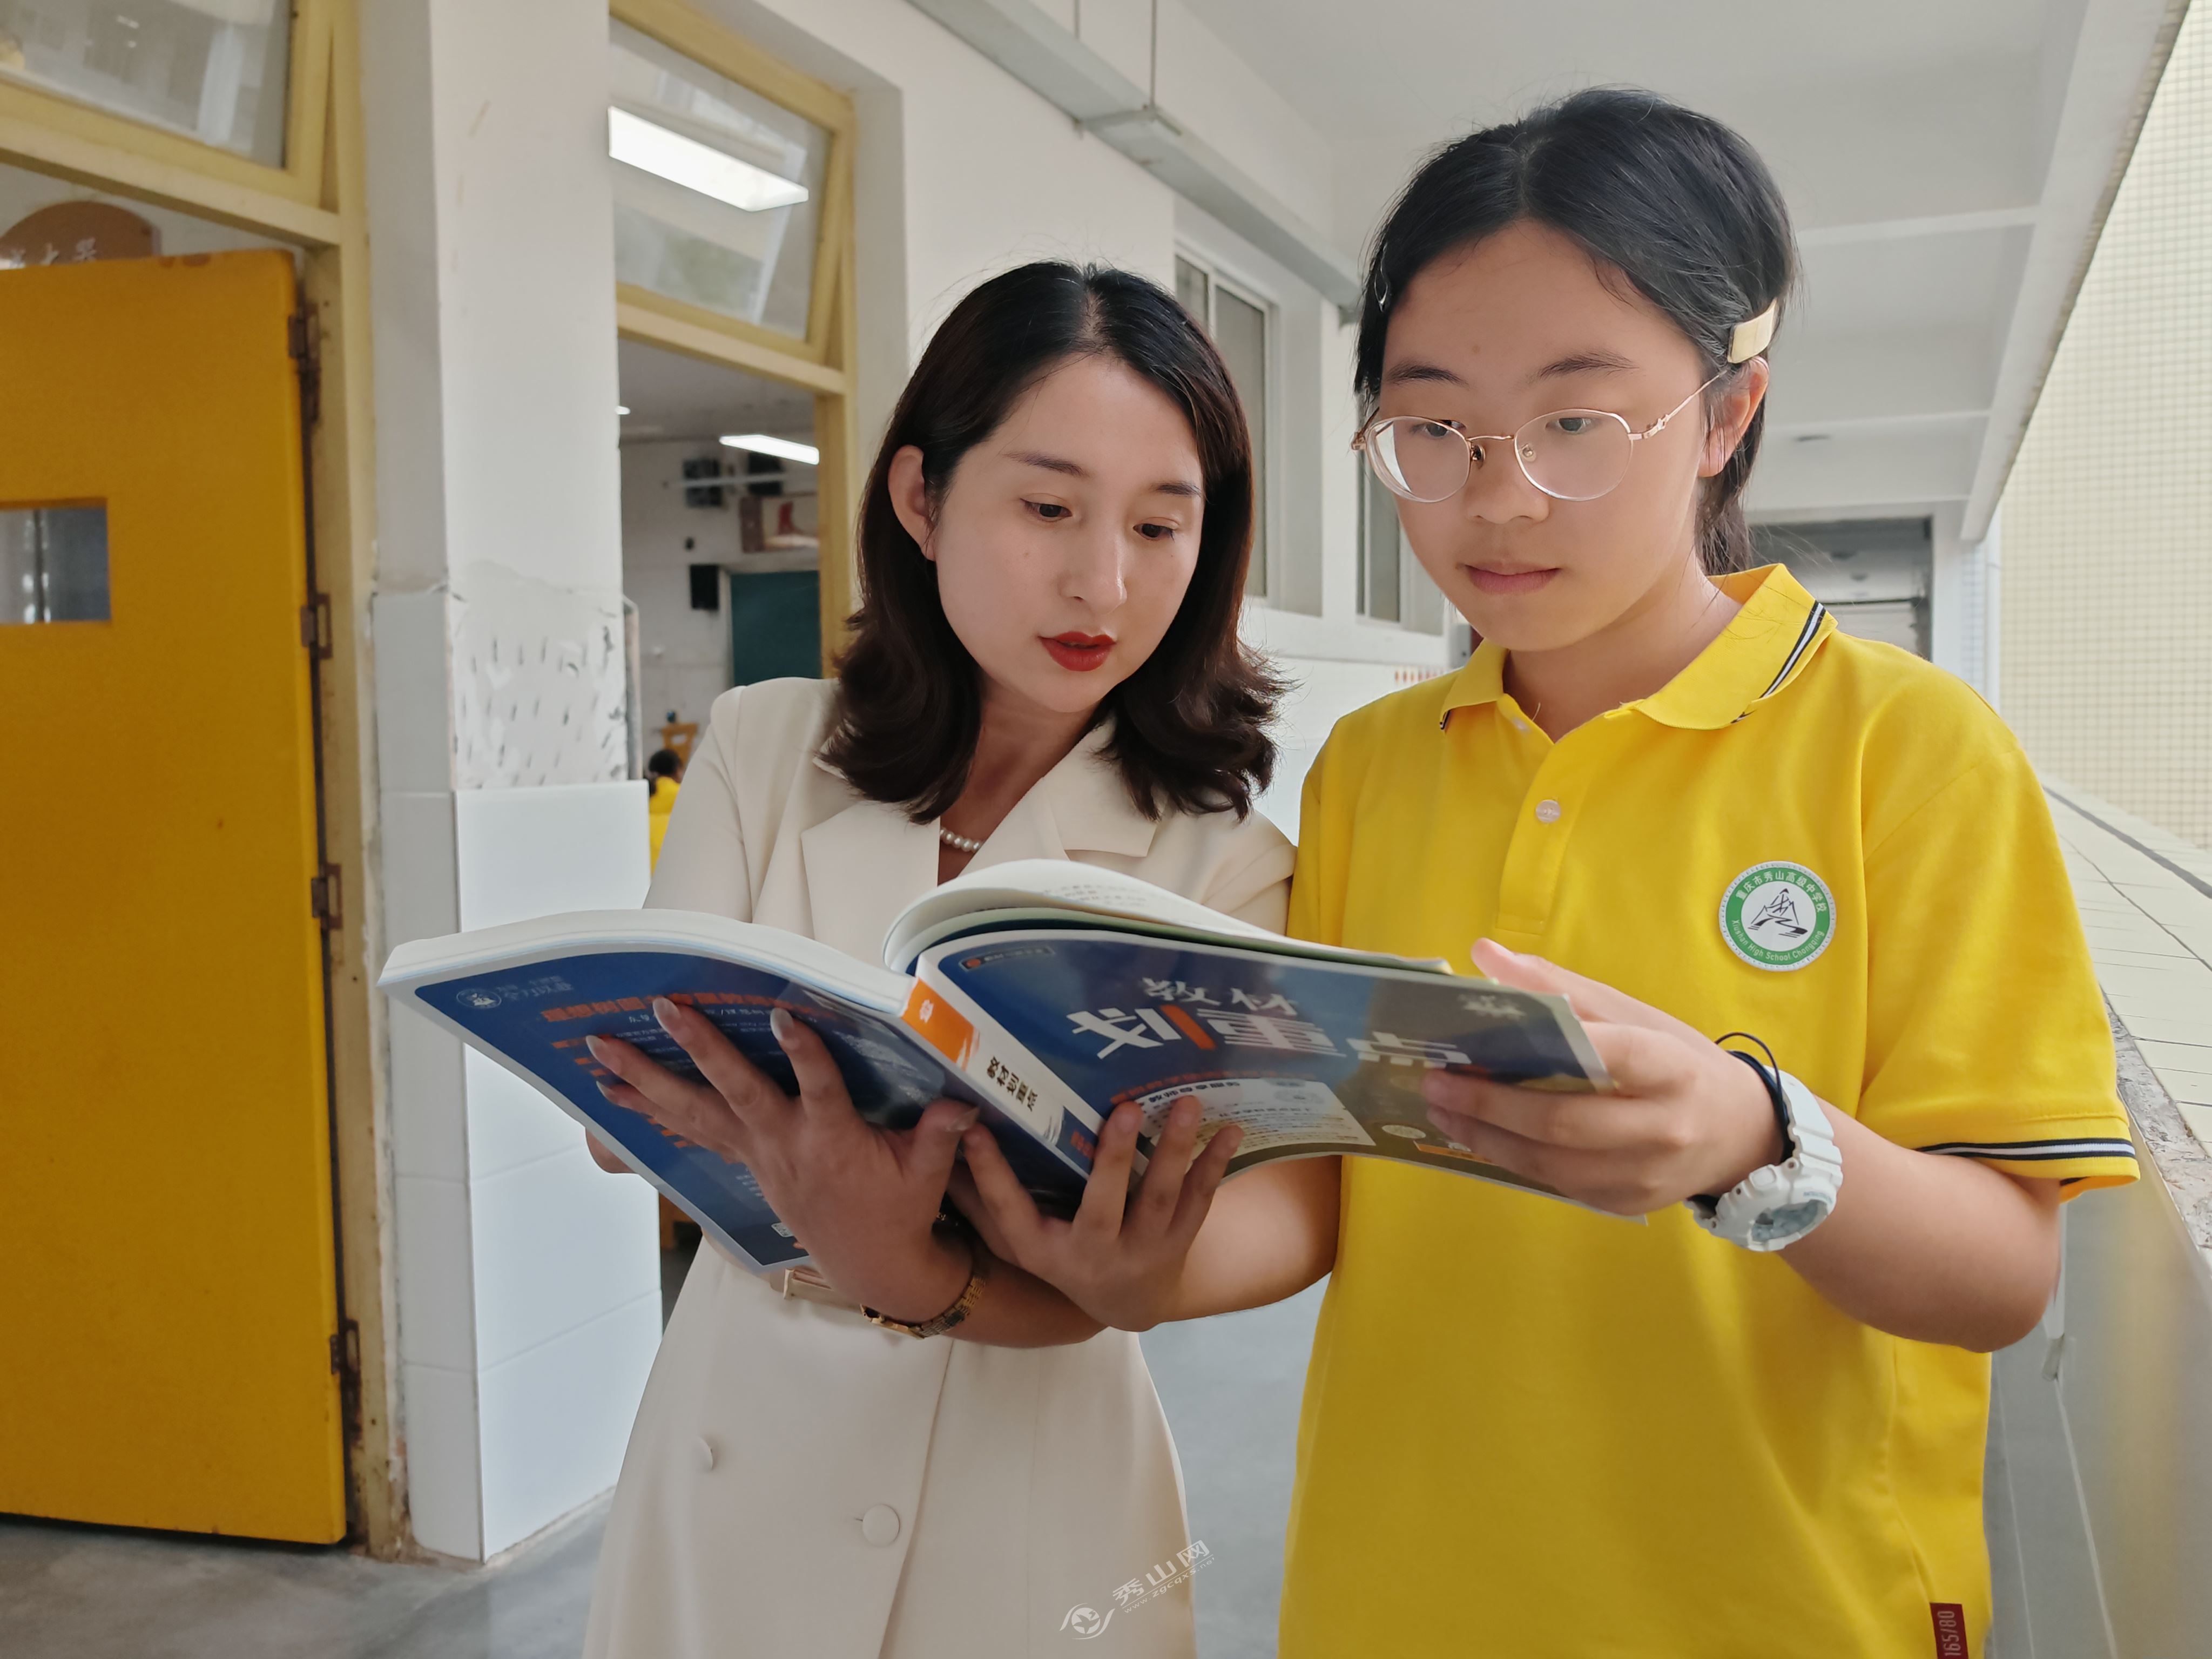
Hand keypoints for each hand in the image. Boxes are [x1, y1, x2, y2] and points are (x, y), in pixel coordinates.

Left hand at [586, 998, 977, 1321]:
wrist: (871, 1262)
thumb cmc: (900, 1208)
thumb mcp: (927, 1172)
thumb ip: (939, 1134)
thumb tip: (963, 1102)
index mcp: (833, 1141)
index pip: (819, 1090)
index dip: (804, 1053)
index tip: (783, 1012)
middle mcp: (784, 1144)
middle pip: (737, 1092)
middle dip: (701, 1050)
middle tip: (668, 1010)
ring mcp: (757, 1153)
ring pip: (695, 1111)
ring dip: (646, 1080)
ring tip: (601, 1052)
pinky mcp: (745, 1159)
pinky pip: (691, 1129)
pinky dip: (650, 1109)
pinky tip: (615, 1092)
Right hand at [949, 1096, 1241, 1331]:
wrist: (1127, 1305)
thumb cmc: (1063, 1253)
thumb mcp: (1023, 1235)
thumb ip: (987, 1193)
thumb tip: (953, 1134)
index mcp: (1044, 1251)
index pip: (1009, 1212)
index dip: (991, 1173)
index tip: (975, 1127)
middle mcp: (1092, 1256)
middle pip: (1101, 1207)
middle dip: (1112, 1159)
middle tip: (1124, 1109)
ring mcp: (1141, 1253)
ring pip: (1159, 1200)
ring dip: (1174, 1151)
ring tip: (1186, 1103)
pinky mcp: (1179, 1244)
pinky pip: (1198, 1202)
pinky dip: (1213, 1166)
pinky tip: (1229, 1130)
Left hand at [1418, 941, 1784, 1215]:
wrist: (1744, 1136)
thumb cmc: (1681, 1064)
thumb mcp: (1637, 1016)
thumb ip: (1562, 989)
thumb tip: (1486, 955)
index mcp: (1670, 1067)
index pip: (1606, 1054)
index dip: (1538, 1049)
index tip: (1471, 1045)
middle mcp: (1663, 1127)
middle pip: (1564, 1122)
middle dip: (1490, 1106)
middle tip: (1436, 1085)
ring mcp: (1646, 1175)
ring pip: (1553, 1165)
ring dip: (1489, 1139)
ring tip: (1443, 1112)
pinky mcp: (1628, 1205)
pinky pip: (1560, 1185)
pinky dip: (1514, 1161)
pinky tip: (1481, 1138)